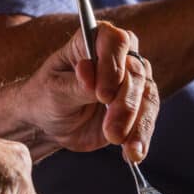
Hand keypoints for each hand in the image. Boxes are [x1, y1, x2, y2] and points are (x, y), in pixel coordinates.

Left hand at [19, 22, 158, 161]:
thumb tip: (89, 76)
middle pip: (136, 72)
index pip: (116, 41)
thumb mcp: (54, 90)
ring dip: (137, 123)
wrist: (49, 123)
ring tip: (119, 143)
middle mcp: (119, 57)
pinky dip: (141, 136)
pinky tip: (133, 152)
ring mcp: (131, 81)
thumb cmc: (45, 96)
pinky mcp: (137, 106)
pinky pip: (148, 118)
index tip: (101, 94)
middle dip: (126, 103)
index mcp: (94, 40)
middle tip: (111, 129)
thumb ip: (76, 84)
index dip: (113, 65)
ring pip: (147, 96)